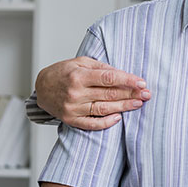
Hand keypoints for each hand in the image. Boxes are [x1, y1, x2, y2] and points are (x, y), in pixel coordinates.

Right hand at [35, 56, 149, 129]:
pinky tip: (119, 118)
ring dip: (124, 107)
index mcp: (79, 76)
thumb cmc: (63, 72)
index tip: (142, 82)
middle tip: (147, 94)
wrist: (41, 88)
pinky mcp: (71, 120)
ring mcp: (73, 108)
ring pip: (104, 109)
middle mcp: (76, 93)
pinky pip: (92, 124)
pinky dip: (106, 122)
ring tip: (138, 103)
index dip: (127, 80)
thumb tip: (122, 74)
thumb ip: (101, 67)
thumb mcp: (80, 62)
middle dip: (131, 94)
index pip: (109, 78)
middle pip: (109, 94)